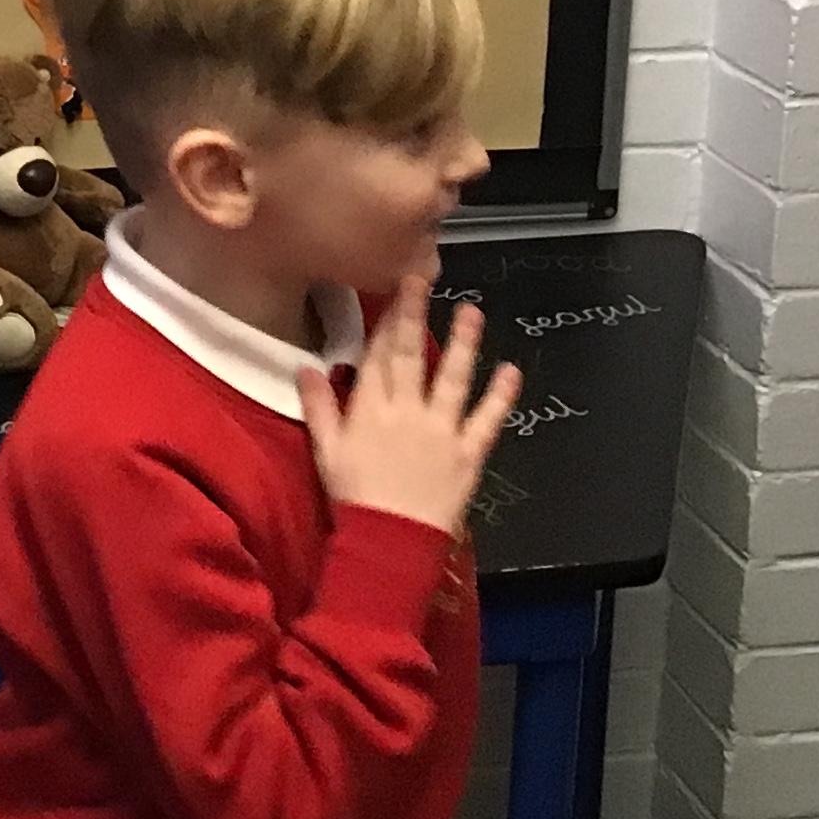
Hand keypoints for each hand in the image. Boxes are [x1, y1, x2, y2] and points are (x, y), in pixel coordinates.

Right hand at [300, 275, 520, 536]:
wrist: (390, 540)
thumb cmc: (354, 497)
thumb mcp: (326, 451)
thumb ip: (319, 407)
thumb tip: (306, 367)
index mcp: (370, 409)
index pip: (376, 356)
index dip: (384, 321)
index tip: (391, 289)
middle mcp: (407, 410)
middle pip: (410, 354)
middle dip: (415, 313)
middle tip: (422, 278)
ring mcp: (441, 429)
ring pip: (452, 377)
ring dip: (464, 342)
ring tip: (472, 311)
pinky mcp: (469, 452)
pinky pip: (487, 419)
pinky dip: (501, 395)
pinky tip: (512, 370)